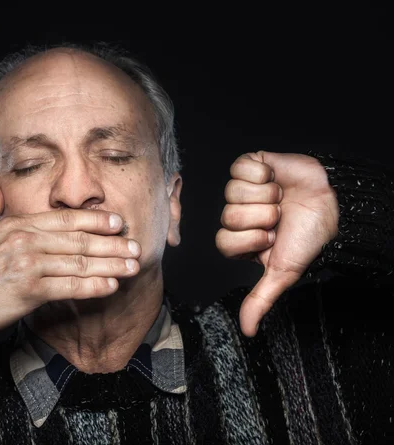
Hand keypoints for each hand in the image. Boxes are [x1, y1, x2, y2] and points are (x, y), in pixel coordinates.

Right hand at [0, 177, 140, 341]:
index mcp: (17, 225)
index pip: (65, 218)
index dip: (94, 219)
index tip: (117, 222)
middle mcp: (26, 240)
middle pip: (79, 240)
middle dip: (112, 243)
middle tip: (135, 246)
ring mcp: (28, 264)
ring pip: (79, 263)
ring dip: (111, 265)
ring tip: (132, 266)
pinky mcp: (29, 290)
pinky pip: (69, 287)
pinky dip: (93, 287)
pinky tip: (111, 286)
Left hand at [216, 151, 338, 336]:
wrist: (332, 202)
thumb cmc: (308, 236)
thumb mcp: (284, 272)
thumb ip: (261, 299)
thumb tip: (248, 330)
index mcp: (239, 240)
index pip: (223, 241)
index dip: (251, 238)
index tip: (272, 237)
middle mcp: (236, 215)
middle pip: (228, 216)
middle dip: (262, 216)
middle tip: (279, 217)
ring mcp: (240, 190)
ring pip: (232, 191)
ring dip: (266, 195)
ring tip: (280, 198)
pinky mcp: (249, 166)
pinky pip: (240, 166)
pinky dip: (263, 173)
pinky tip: (275, 178)